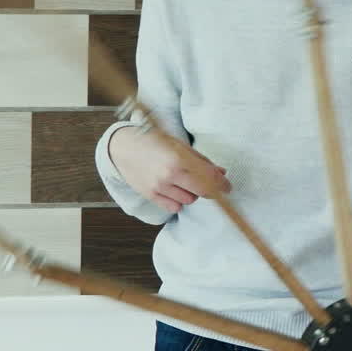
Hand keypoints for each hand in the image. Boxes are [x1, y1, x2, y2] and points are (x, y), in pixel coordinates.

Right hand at [109, 127, 230, 214]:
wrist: (124, 147)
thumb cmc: (154, 143)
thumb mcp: (180, 146)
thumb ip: (202, 161)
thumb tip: (221, 173)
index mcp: (179, 159)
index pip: (209, 178)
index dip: (222, 184)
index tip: (227, 187)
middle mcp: (169, 175)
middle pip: (202, 192)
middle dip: (210, 189)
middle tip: (210, 185)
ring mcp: (159, 187)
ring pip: (189, 201)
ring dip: (191, 193)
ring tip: (182, 180)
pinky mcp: (151, 196)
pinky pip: (174, 208)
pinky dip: (178, 201)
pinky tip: (173, 189)